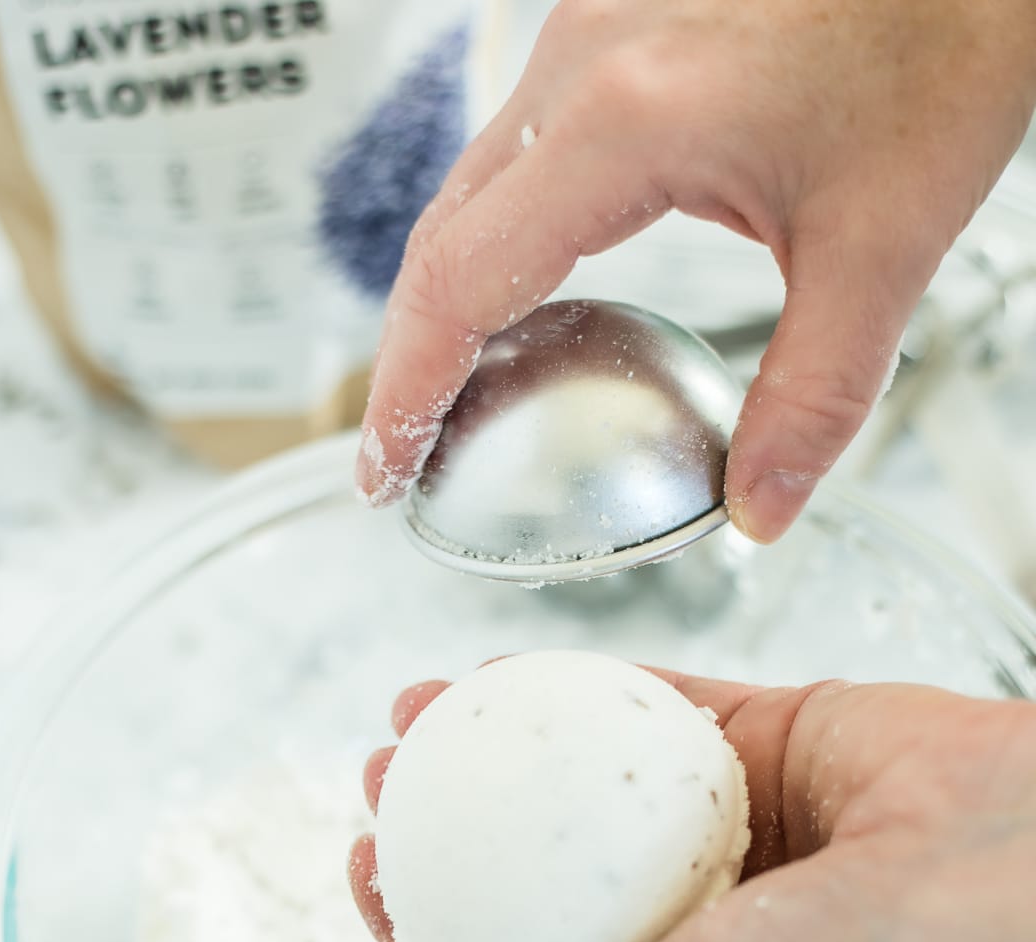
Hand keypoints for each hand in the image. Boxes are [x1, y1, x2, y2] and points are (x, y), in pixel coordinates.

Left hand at [349, 675, 1035, 941]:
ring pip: (576, 779)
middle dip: (445, 825)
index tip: (372, 874)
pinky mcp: (762, 738)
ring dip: (488, 746)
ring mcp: (723, 824)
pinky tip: (491, 671)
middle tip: (380, 783)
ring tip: (408, 716)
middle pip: (533, 865)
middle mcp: (689, 919)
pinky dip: (570, 686)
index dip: (430, 924)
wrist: (1000, 871)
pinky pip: (647, 702)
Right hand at [356, 0, 1035, 539]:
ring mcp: (592, 29)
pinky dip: (500, 227)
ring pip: (474, 180)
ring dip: (450, 287)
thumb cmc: (943, 24)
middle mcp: (582, 63)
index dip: (406, 389)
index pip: (459, 283)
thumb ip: (817, 394)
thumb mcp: (888, 238)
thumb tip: (763, 505)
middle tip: (403, 448)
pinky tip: (533, 279)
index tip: (386, 468)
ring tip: (454, 380)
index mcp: (623, 124)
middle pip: (440, 234)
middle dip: (408, 354)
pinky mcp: (619, 19)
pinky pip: (522, 139)